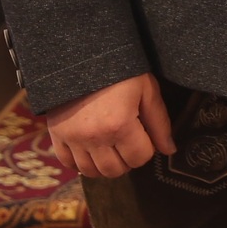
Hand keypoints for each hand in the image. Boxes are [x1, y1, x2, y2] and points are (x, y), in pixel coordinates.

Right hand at [43, 73, 175, 178]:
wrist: (82, 55)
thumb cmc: (121, 70)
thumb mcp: (146, 90)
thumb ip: (159, 123)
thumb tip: (170, 150)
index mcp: (119, 125)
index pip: (140, 157)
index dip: (147, 148)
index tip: (145, 135)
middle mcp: (94, 137)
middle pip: (116, 170)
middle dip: (128, 160)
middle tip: (130, 142)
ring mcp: (72, 138)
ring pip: (92, 171)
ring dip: (106, 164)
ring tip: (112, 146)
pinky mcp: (56, 135)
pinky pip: (67, 164)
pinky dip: (81, 163)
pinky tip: (91, 149)